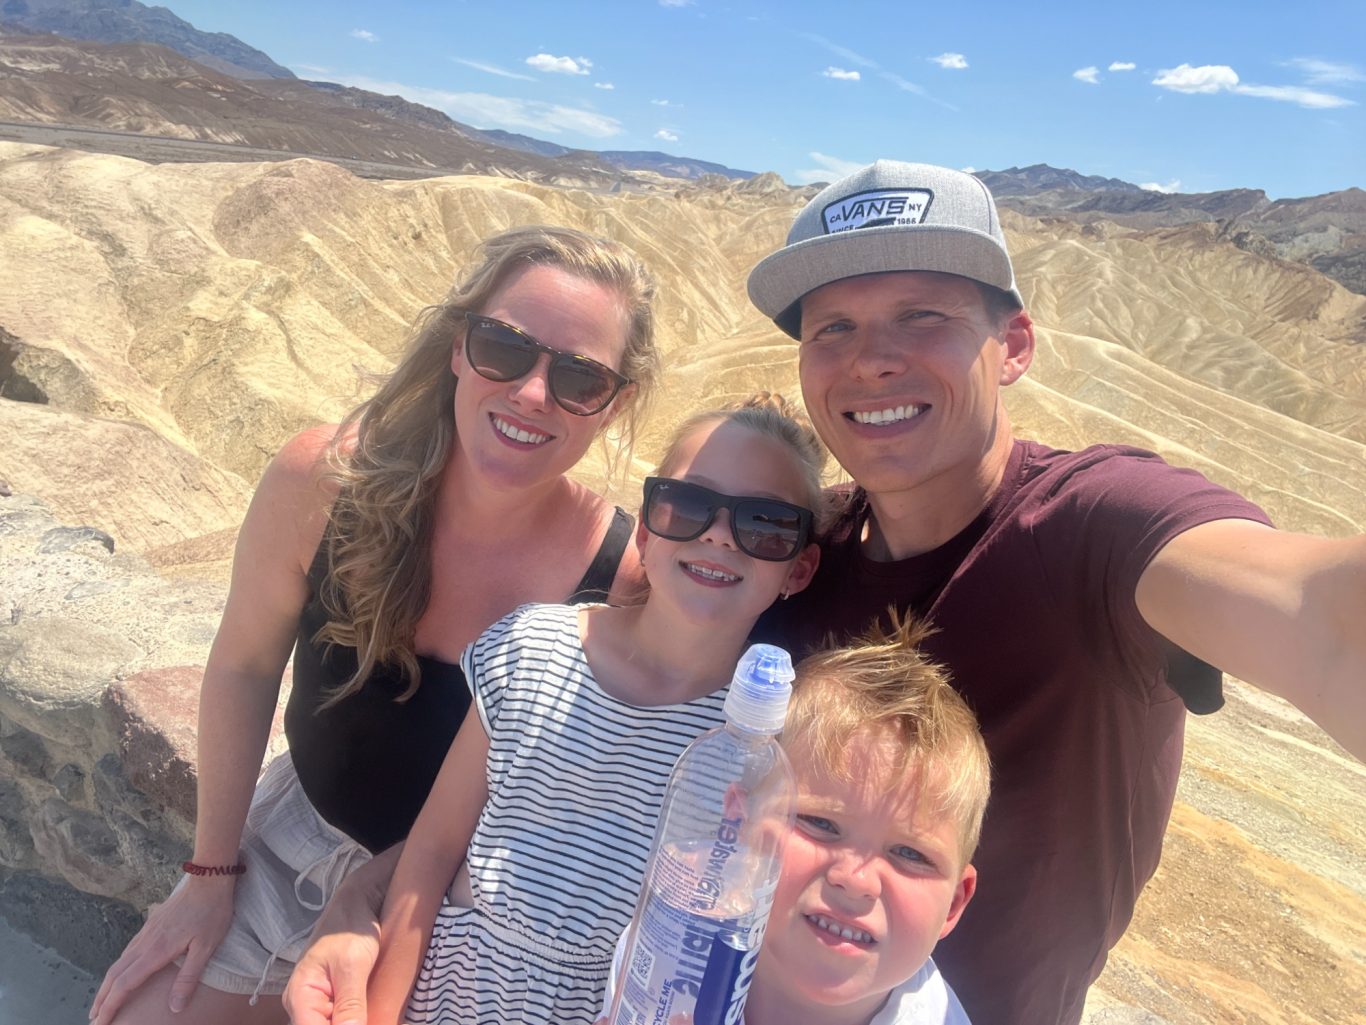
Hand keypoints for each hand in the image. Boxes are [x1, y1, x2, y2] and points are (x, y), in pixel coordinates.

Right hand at [89, 875, 234, 1023]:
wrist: (208, 879)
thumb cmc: (211, 913)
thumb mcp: (206, 948)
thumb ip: (189, 978)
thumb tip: (174, 1007)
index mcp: (156, 952)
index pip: (124, 985)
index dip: (110, 1006)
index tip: (100, 1023)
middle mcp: (145, 942)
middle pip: (114, 975)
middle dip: (101, 999)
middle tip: (94, 1019)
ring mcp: (146, 932)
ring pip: (118, 962)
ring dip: (107, 984)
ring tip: (103, 1000)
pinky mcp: (151, 924)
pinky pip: (128, 950)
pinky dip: (118, 968)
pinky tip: (122, 971)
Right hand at [283, 896, 380, 1024]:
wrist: (355, 906)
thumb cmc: (350, 928)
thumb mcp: (354, 965)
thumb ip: (350, 1003)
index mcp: (299, 996)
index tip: (366, 1022)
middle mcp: (301, 1005)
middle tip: (373, 1016)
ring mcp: (313, 1004)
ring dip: (352, 1022)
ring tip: (372, 1013)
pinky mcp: (329, 1001)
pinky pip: (336, 1020)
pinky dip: (353, 1020)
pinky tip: (370, 1015)